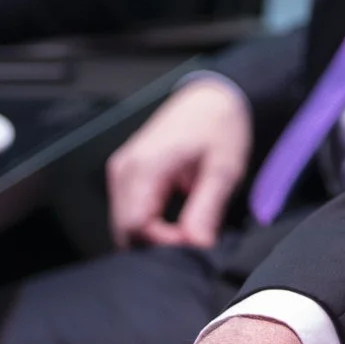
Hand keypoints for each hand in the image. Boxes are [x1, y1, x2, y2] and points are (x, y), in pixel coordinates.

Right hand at [108, 77, 252, 248]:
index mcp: (143, 165)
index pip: (135, 227)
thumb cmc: (218, 124)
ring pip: (125, 225)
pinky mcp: (127, 176)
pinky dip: (149, 225)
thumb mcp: (222, 169)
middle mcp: (124, 170)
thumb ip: (206, 210)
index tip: (194, 243)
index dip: (164, 244)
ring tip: (188, 229)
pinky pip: (129, 213)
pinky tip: (174, 223)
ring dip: (153, 237)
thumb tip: (196, 246)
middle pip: (125, 230)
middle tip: (194, 240)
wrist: (213, 97)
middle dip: (158, 245)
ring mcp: (122, 172)